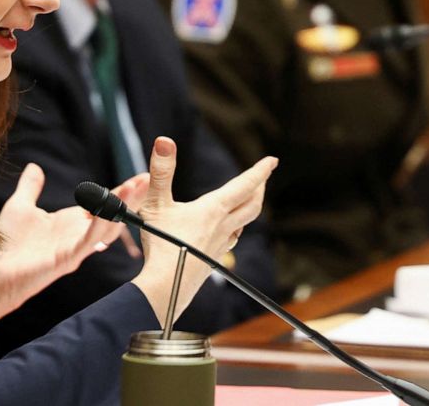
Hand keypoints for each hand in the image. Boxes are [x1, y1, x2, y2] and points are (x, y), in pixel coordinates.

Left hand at [0, 163, 149, 322]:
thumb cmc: (6, 245)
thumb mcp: (20, 206)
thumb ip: (31, 188)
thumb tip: (35, 167)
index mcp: (71, 223)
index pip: (103, 204)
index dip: (121, 191)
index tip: (141, 175)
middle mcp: (78, 235)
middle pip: (112, 215)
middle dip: (131, 198)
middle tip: (149, 179)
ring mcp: (75, 248)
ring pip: (107, 228)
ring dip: (120, 207)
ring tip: (135, 187)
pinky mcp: (67, 259)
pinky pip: (89, 241)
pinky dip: (100, 225)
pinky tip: (108, 212)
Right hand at [131, 137, 274, 326]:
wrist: (166, 287)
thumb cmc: (162, 246)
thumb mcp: (156, 203)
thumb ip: (161, 171)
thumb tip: (164, 140)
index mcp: (214, 210)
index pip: (244, 185)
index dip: (260, 171)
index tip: (272, 160)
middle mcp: (223, 226)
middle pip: (252, 205)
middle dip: (259, 188)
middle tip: (263, 176)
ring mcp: (220, 245)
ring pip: (244, 223)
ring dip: (249, 208)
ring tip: (247, 201)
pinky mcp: (213, 260)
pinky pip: (231, 239)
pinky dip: (235, 228)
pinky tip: (227, 231)